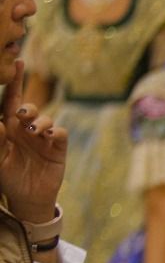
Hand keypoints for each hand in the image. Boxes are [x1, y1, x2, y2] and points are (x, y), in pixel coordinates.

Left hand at [0, 61, 68, 222]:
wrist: (28, 198)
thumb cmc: (8, 177)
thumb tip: (0, 123)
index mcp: (8, 128)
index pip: (11, 101)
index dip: (15, 84)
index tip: (18, 64)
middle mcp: (26, 129)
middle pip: (29, 108)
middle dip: (27, 107)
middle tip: (21, 115)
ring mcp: (43, 138)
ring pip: (45, 119)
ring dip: (39, 121)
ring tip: (33, 132)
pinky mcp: (57, 148)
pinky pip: (59, 133)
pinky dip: (54, 131)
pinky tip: (48, 136)